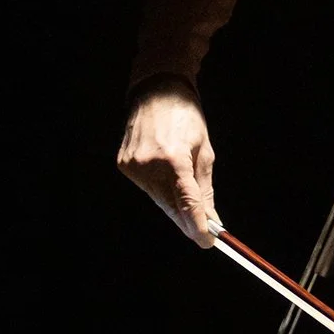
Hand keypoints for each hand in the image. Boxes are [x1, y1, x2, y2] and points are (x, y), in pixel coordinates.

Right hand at [118, 79, 217, 245]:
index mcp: (174, 158)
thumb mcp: (204, 151)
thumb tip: (209, 218)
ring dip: (174, 207)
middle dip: (188, 222)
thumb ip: (204, 189)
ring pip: (158, 200)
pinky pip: (147, 188)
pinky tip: (168, 184)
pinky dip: (160, 191)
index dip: (197, 226)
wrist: (156, 91)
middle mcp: (149, 164)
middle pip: (170, 207)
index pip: (186, 203)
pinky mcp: (123, 166)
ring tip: (188, 206)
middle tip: (204, 234)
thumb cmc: (186, 117)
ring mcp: (133, 166)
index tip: (208, 241)